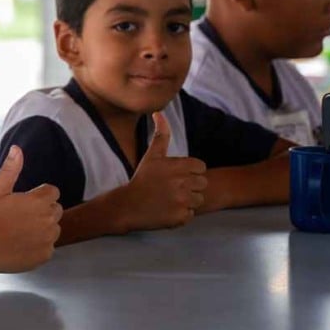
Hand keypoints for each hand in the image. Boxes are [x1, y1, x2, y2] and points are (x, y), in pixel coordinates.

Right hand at [0, 145, 61, 272]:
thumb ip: (11, 169)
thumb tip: (17, 149)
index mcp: (39, 201)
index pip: (53, 192)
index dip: (39, 196)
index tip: (25, 203)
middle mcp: (48, 220)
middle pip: (56, 210)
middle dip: (43, 211)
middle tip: (21, 217)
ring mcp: (48, 239)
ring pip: (54, 229)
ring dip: (43, 229)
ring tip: (21, 231)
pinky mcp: (46, 254)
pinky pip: (49, 246)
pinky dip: (39, 245)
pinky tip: (22, 244)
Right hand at [122, 112, 205, 228]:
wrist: (127, 205)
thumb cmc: (142, 178)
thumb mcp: (152, 155)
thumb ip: (161, 134)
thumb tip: (158, 113)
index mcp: (179, 166)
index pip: (201, 168)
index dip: (190, 172)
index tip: (176, 176)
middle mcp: (183, 183)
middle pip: (202, 184)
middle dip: (190, 186)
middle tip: (172, 189)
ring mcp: (182, 201)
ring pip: (198, 200)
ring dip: (187, 201)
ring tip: (170, 200)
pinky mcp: (180, 217)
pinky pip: (191, 214)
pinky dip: (181, 215)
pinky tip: (167, 210)